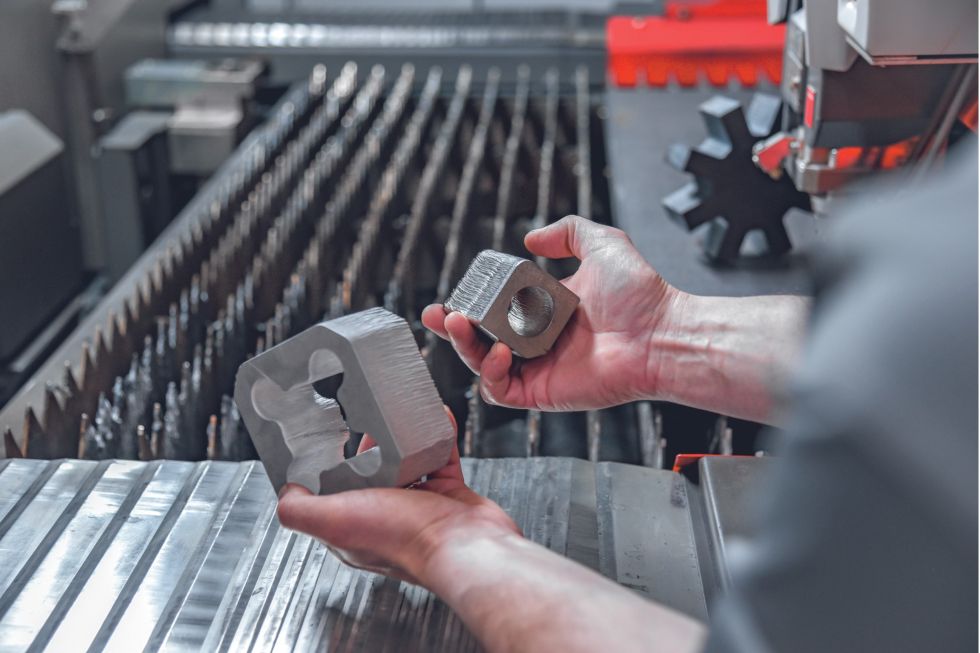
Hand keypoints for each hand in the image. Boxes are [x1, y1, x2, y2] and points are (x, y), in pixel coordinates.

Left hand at [276, 409, 519, 584]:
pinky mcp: (448, 494)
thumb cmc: (404, 538)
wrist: (464, 546)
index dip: (330, 467)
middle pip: (371, 473)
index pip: (332, 493)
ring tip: (402, 414)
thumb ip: (299, 509)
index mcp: (353, 526)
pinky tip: (437, 418)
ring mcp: (419, 505)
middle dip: (370, 446)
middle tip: (370, 419)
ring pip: (407, 463)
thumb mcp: (334, 520)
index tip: (330, 439)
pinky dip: (439, 436)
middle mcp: (385, 517)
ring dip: (406, 439)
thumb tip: (286, 493)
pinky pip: (441, 456)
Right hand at [422, 215, 676, 410]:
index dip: (471, 303)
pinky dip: (490, 373)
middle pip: (480, 340)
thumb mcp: (602, 242)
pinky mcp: (542, 393)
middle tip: (438, 314)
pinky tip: (497, 351)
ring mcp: (539, 369)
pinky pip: (501, 391)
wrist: (661, 332)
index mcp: (546, 311)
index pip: (496, 311)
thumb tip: (533, 238)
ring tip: (458, 324)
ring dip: (464, 347)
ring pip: (483, 366)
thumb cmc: (642, 295)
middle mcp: (539, 342)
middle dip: (453, 329)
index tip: (454, 293)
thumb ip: (568, 231)